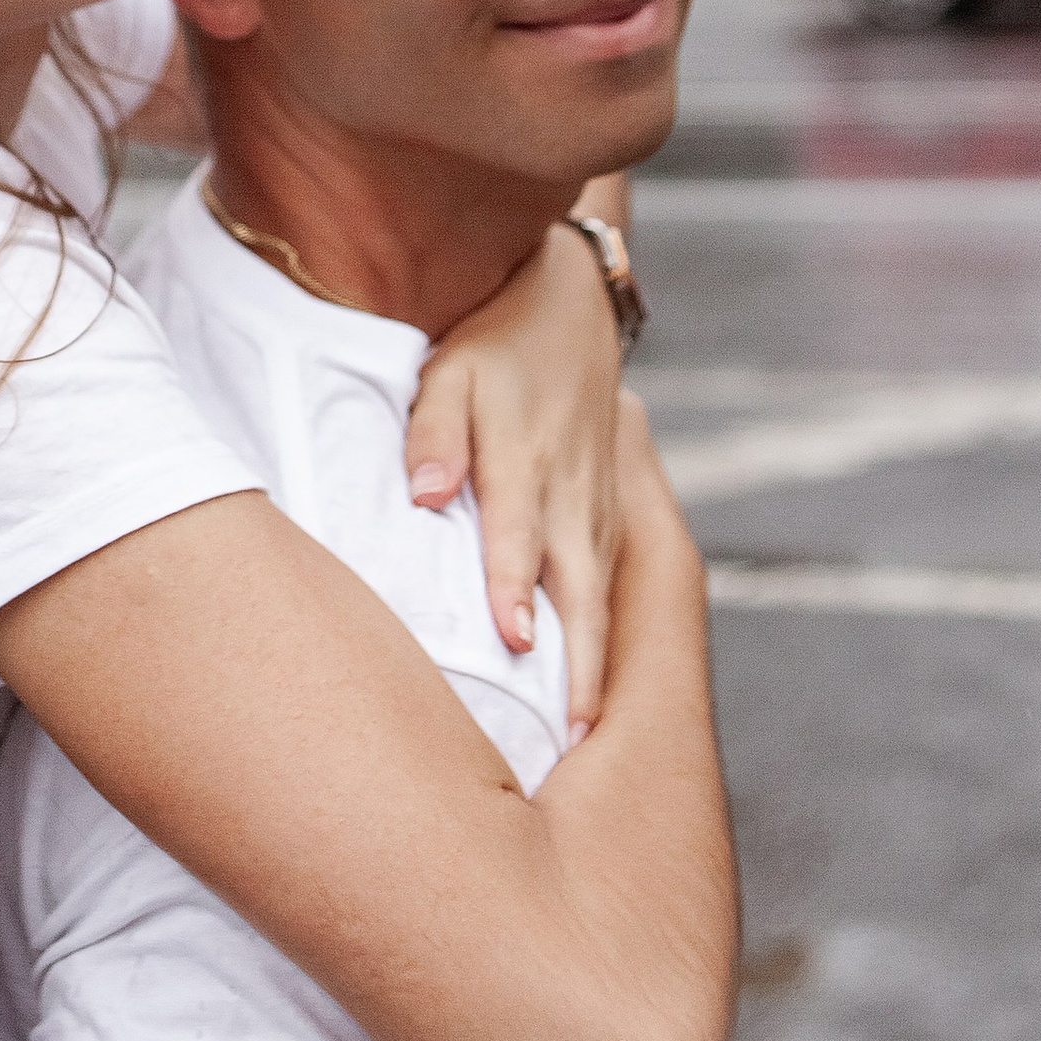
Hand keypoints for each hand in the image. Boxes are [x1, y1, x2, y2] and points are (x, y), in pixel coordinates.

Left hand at [405, 220, 625, 735]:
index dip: (513, 591)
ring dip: (599, 664)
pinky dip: (611, 637)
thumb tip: (426, 495)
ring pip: (604, 597)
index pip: (517, 538)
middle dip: (579, 664)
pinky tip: (599, 689)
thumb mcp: (449, 370)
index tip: (512, 643)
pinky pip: (614, 584)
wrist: (571, 303)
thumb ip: (434, 432)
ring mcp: (599, 506)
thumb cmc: (493, 342)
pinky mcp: (611, 514)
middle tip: (573, 737)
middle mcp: (571, 492)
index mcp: (523, 460)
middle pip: (579, 590)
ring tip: (586, 734)